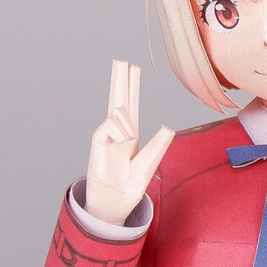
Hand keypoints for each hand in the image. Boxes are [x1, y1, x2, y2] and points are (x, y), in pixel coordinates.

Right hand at [84, 60, 174, 225]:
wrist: (114, 205)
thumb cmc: (130, 186)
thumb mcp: (148, 165)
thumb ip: (157, 147)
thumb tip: (168, 127)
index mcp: (130, 132)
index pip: (131, 103)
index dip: (131, 85)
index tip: (130, 66)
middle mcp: (118, 131)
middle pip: (119, 100)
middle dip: (120, 80)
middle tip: (121, 61)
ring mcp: (107, 137)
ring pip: (115, 110)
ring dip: (126, 115)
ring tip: (130, 136)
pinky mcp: (98, 144)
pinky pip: (109, 126)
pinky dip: (118, 126)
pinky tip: (125, 134)